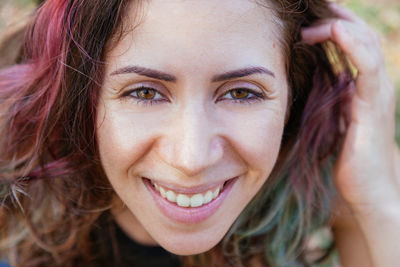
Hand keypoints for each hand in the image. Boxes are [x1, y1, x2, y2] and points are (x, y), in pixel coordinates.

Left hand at [302, 2, 398, 214]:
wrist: (363, 190)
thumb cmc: (341, 158)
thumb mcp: (326, 121)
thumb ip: (320, 99)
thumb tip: (296, 82)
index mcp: (357, 86)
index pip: (349, 44)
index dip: (331, 25)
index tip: (307, 17)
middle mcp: (370, 84)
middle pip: (359, 37)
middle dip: (336, 18)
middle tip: (312, 9)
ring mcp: (375, 93)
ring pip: (366, 44)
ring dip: (341, 25)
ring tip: (317, 18)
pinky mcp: (373, 106)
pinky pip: (368, 66)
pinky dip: (354, 44)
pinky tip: (336, 30)